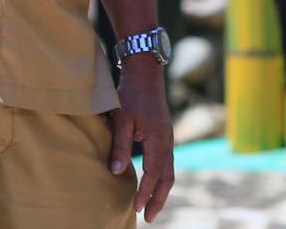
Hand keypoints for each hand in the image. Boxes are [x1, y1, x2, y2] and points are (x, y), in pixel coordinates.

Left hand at [109, 57, 173, 221]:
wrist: (145, 72)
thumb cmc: (131, 94)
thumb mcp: (122, 119)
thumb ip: (120, 146)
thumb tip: (116, 171)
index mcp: (159, 139)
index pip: (153, 173)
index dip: (145, 193)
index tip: (136, 209)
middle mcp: (167, 141)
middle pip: (167, 177)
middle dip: (159, 198)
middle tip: (149, 217)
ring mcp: (168, 137)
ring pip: (169, 170)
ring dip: (161, 190)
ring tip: (152, 206)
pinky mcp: (164, 134)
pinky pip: (167, 161)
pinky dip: (161, 177)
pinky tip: (153, 182)